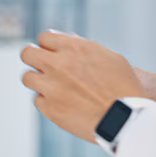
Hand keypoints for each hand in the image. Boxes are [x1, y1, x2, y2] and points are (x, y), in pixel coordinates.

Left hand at [20, 31, 145, 142]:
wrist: (128, 119)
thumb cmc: (124, 88)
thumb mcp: (110, 58)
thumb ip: (84, 47)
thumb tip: (66, 39)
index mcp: (74, 48)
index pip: (44, 37)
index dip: (48, 45)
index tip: (53, 53)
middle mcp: (59, 65)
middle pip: (27, 53)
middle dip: (34, 58)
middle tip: (42, 66)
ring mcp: (52, 87)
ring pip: (27, 77)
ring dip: (38, 80)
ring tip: (52, 86)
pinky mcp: (51, 109)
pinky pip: (38, 100)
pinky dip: (47, 102)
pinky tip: (63, 104)